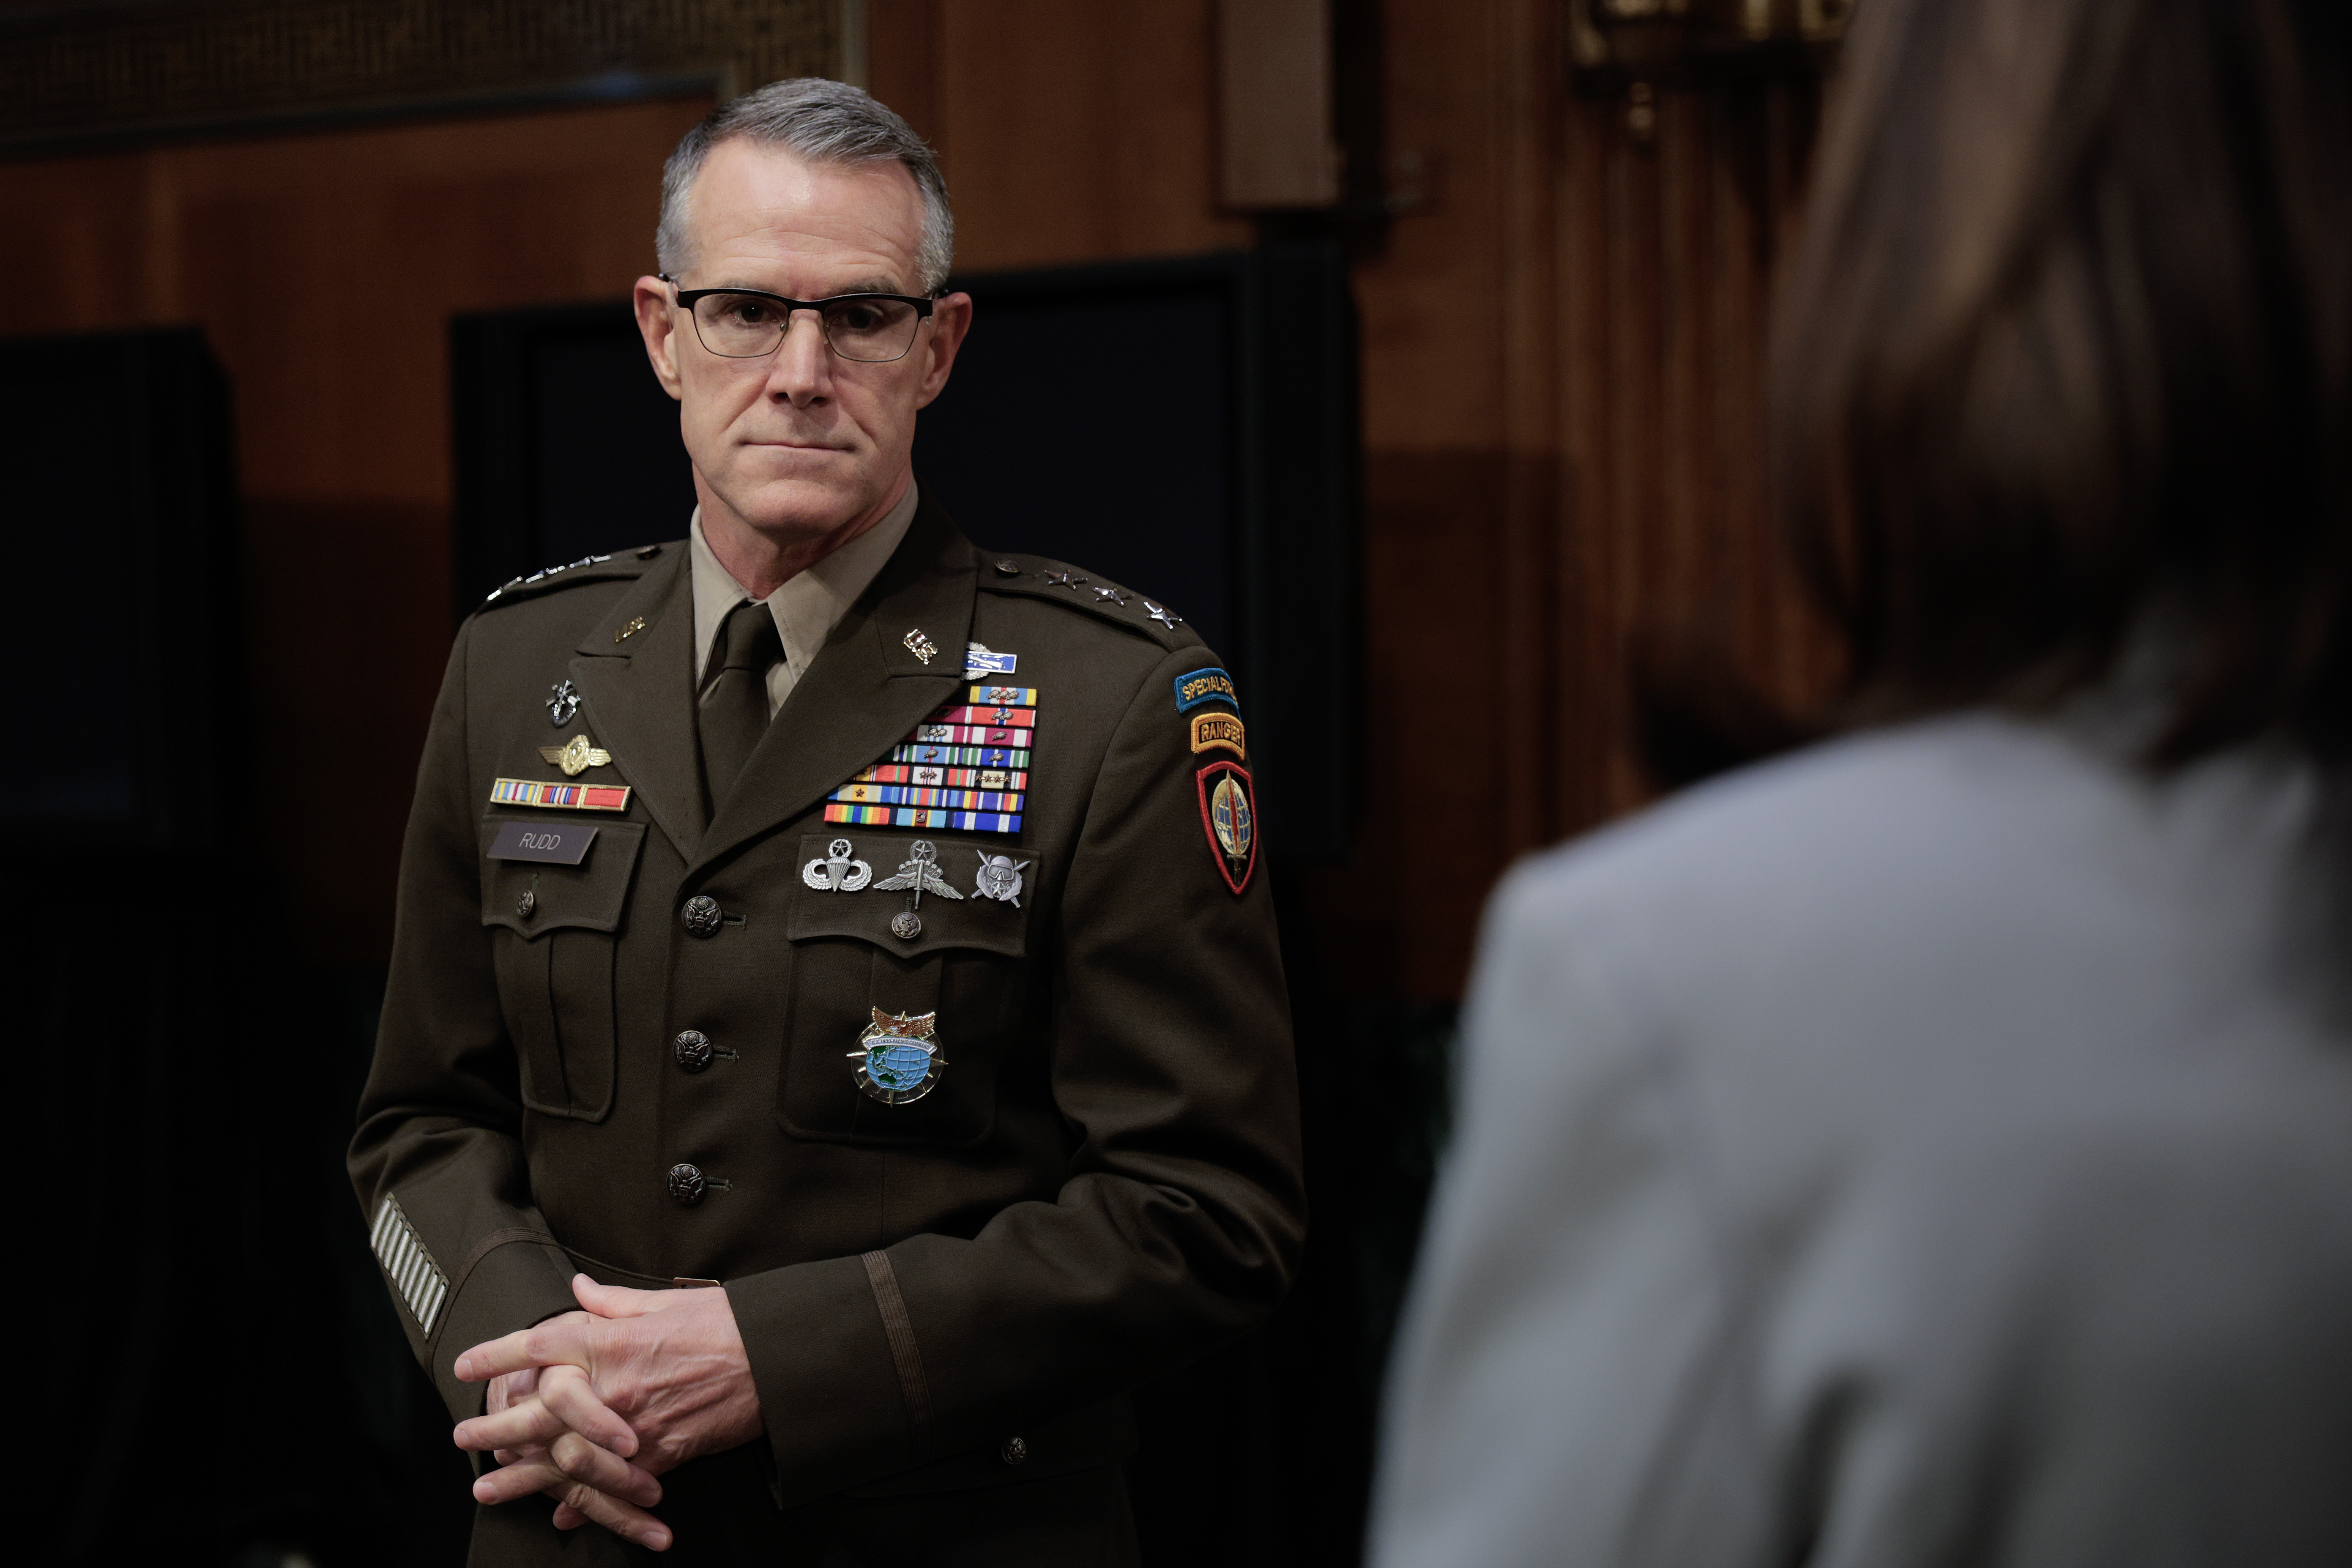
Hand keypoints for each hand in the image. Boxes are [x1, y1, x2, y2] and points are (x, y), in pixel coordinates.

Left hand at [454, 1276, 763, 1532]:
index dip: (494, 1354)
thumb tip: (578, 1290)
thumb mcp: (665, 1300)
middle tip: (463, 1436)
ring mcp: (631, 1426)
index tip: (465, 1365)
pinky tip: (556, 1513)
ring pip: (560, 1458)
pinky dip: (579, 1503)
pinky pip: (608, 1486)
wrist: (775, 1362)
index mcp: (610, 1338)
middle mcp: (612, 1384)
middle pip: (534, 1409)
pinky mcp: (658, 1456)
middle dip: (492, 1425)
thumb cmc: (724, 1324)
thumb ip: (613, 1301)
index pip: (536, 1344)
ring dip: (519, 1476)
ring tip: (487, 1485)